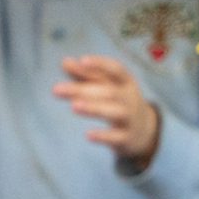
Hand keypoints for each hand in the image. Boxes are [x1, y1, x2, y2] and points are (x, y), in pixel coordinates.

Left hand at [53, 55, 161, 170]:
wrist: (142, 131)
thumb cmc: (118, 102)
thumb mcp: (106, 87)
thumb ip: (86, 75)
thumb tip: (65, 61)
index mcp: (125, 82)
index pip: (115, 69)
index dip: (101, 64)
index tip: (83, 60)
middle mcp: (129, 98)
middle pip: (107, 91)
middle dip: (81, 90)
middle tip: (56, 89)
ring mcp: (129, 118)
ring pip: (114, 112)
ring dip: (94, 108)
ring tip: (73, 106)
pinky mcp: (126, 138)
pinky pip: (116, 137)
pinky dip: (103, 136)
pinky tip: (88, 135)